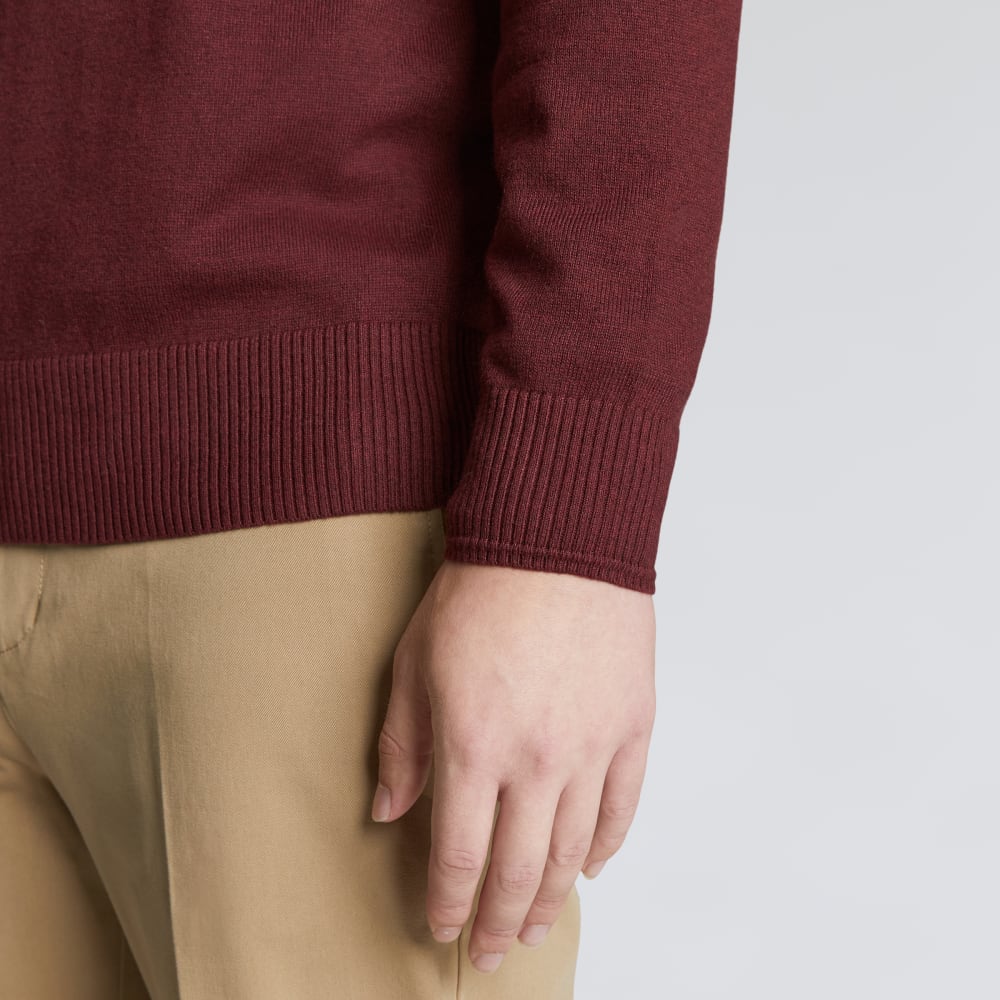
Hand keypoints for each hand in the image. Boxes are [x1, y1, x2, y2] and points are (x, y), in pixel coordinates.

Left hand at [371, 558, 655, 973]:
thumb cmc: (480, 593)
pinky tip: (592, 868)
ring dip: (552, 897)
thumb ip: (401, 745)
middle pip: (519, 870)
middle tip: (489, 950)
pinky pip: (624, 806)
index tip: (440, 925)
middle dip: (497, 920)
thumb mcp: (414, 663)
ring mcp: (592, 748)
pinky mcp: (633, 726)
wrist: (556, 539)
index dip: (447, 902)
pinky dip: (608, 846)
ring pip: (574, 851)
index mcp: (474, 748)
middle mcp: (537, 762)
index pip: (457, 855)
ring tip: (535, 925)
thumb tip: (388, 810)